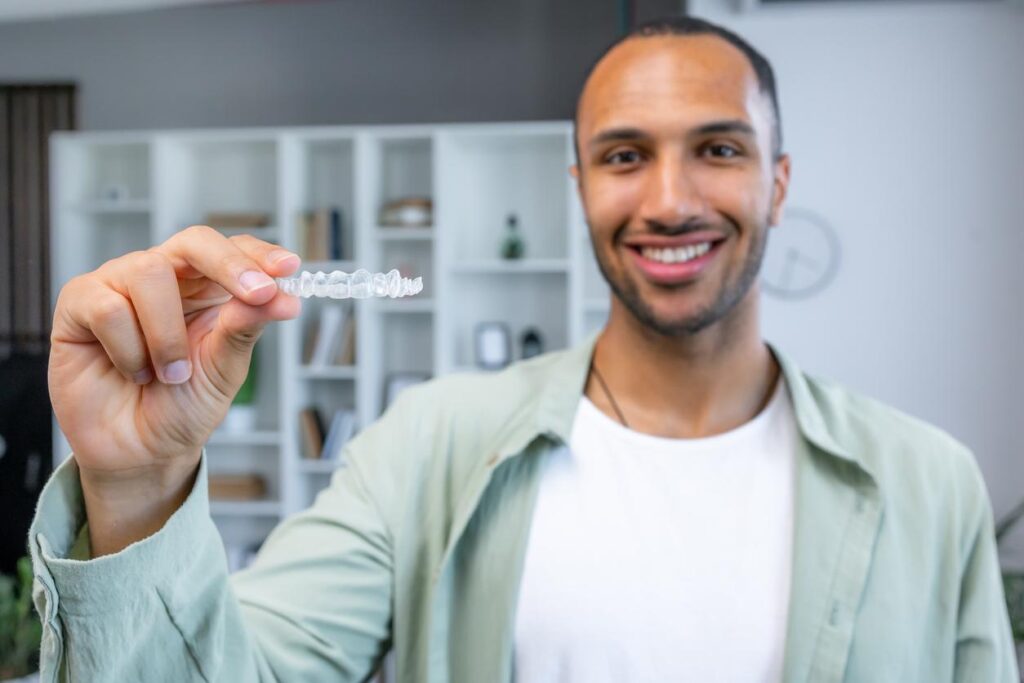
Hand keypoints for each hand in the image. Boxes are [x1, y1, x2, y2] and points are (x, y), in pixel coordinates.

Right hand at [49, 226, 299, 486]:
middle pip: (194, 242)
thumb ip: (245, 328)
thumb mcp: (224, 369)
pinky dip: (129, 348)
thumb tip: (281, 298)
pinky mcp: (79, 305)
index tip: (289, 269)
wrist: (139, 453)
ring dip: (168, 334)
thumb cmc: (182, 406)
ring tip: (171, 374)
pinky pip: (108, 307)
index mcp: (206, 288)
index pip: (234, 250)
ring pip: (148, 273)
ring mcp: (119, 286)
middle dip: (230, 265)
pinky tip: (132, 371)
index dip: (260, 254)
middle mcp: (164, 277)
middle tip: (258, 294)